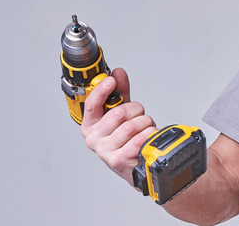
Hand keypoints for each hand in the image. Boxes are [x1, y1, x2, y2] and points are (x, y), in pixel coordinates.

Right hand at [80, 67, 157, 186]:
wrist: (135, 166)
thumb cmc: (126, 139)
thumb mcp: (122, 113)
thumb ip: (120, 92)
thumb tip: (118, 73)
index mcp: (90, 125)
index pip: (91, 104)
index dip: (101, 90)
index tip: (110, 80)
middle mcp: (94, 139)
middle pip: (119, 113)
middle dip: (136, 110)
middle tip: (139, 114)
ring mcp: (105, 151)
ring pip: (131, 126)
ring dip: (145, 123)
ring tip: (144, 127)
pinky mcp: (119, 161)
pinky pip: (139, 139)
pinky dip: (148, 134)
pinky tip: (146, 137)